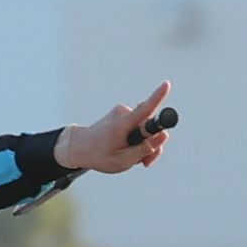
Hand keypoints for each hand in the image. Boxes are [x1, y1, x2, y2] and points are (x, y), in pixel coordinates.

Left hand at [55, 81, 175, 174]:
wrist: (80, 147)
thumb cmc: (99, 155)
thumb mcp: (123, 160)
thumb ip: (145, 149)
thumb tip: (163, 136)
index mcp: (122, 124)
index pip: (144, 109)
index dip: (157, 97)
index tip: (166, 84)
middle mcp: (124, 113)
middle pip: (150, 127)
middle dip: (152, 145)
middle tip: (145, 162)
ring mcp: (123, 112)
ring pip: (145, 129)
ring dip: (143, 144)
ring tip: (131, 157)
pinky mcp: (123, 114)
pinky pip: (138, 127)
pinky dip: (136, 139)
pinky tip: (127, 149)